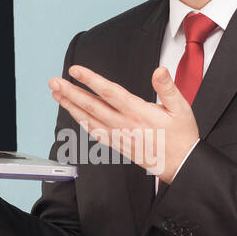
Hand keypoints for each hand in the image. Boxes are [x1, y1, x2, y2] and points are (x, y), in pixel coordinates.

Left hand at [49, 64, 198, 182]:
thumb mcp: (181, 108)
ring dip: (71, 107)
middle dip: (71, 93)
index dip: (91, 80)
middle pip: (92, 106)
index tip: (75, 71)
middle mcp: (125, 125)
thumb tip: (159, 70)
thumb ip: (168, 88)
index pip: (110, 93)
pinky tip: (74, 114)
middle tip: (54, 82)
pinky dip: (82, 122)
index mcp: (139, 113)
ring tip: (57, 95)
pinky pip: (95, 133)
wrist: (181, 165)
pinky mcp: (118, 145)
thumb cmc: (182, 136)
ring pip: (90, 120)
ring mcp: (120, 136)